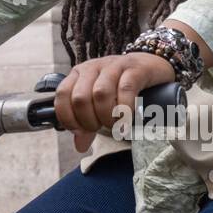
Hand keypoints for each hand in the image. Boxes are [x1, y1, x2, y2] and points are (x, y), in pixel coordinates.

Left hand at [54, 52, 175, 152]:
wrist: (150, 66)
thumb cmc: (120, 88)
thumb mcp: (100, 104)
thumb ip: (87, 124)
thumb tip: (79, 146)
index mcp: (78, 74)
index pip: (62, 95)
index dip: (68, 117)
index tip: (81, 131)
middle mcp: (92, 68)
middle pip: (80, 98)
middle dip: (89, 121)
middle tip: (102, 128)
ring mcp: (113, 66)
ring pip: (100, 93)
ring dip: (106, 116)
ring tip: (115, 125)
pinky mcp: (134, 69)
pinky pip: (125, 89)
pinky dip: (125, 109)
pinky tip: (128, 119)